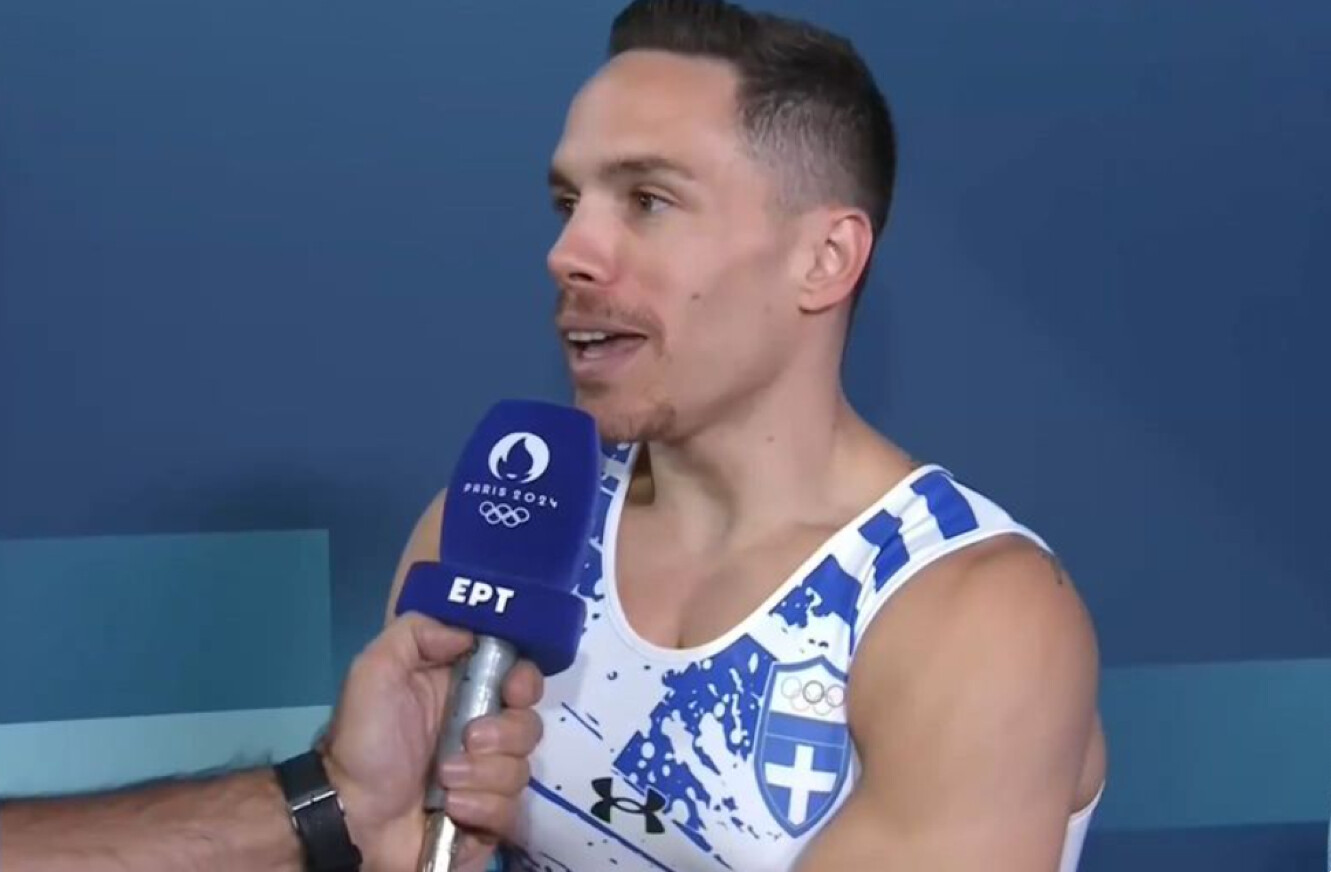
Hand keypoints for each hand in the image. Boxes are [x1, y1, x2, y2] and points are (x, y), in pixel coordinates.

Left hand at [318, 613, 544, 871]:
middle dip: (506, 733)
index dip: (525, 681)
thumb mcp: (374, 670)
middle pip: (529, 724)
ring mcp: (488, 777)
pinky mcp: (489, 817)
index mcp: (465, 693)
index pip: (520, 677)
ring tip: (443, 780)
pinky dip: (481, 808)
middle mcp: (484, 732)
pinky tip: (450, 807)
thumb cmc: (365, 739)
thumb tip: (469, 634)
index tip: (513, 690)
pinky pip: (510, 811)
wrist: (350, 813)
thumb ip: (415, 632)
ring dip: (482, 774)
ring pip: (521, 770)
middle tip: (469, 740)